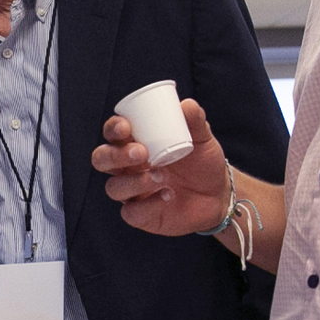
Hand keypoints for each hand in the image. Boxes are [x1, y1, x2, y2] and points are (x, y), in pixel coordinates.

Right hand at [92, 100, 228, 234]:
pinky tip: (167, 196)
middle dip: (115, 155)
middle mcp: (127, 168)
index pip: (112, 134)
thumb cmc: (202, 162)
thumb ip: (195, 121)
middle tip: (141, 152)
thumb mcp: (202, 139)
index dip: (113, 129)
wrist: (218, 194)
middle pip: (101, 160)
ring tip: (162, 176)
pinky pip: (131, 213)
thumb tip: (187, 105)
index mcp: (135, 143)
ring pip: (113, 188)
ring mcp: (132, 192)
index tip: (126, 127)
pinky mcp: (141, 215)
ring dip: (134, 181)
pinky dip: (147, 205)